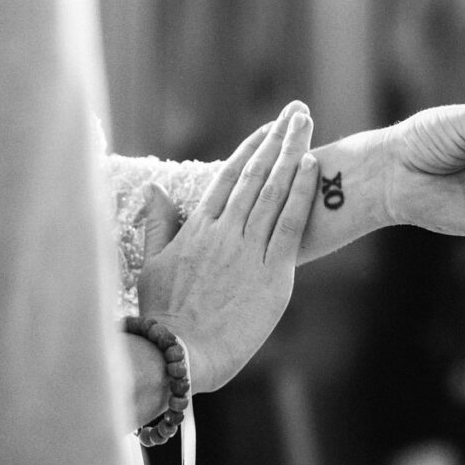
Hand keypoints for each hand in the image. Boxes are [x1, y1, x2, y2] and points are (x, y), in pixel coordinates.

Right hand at [136, 102, 318, 392]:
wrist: (179, 354)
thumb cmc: (162, 317)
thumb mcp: (151, 265)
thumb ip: (159, 224)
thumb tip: (157, 189)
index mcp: (197, 228)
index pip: (227, 176)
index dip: (249, 148)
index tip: (266, 128)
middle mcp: (225, 231)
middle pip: (256, 173)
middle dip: (277, 138)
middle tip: (296, 110)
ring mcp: (250, 250)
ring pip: (275, 190)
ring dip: (292, 152)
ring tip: (307, 124)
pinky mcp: (273, 273)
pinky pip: (291, 223)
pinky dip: (302, 192)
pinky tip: (313, 166)